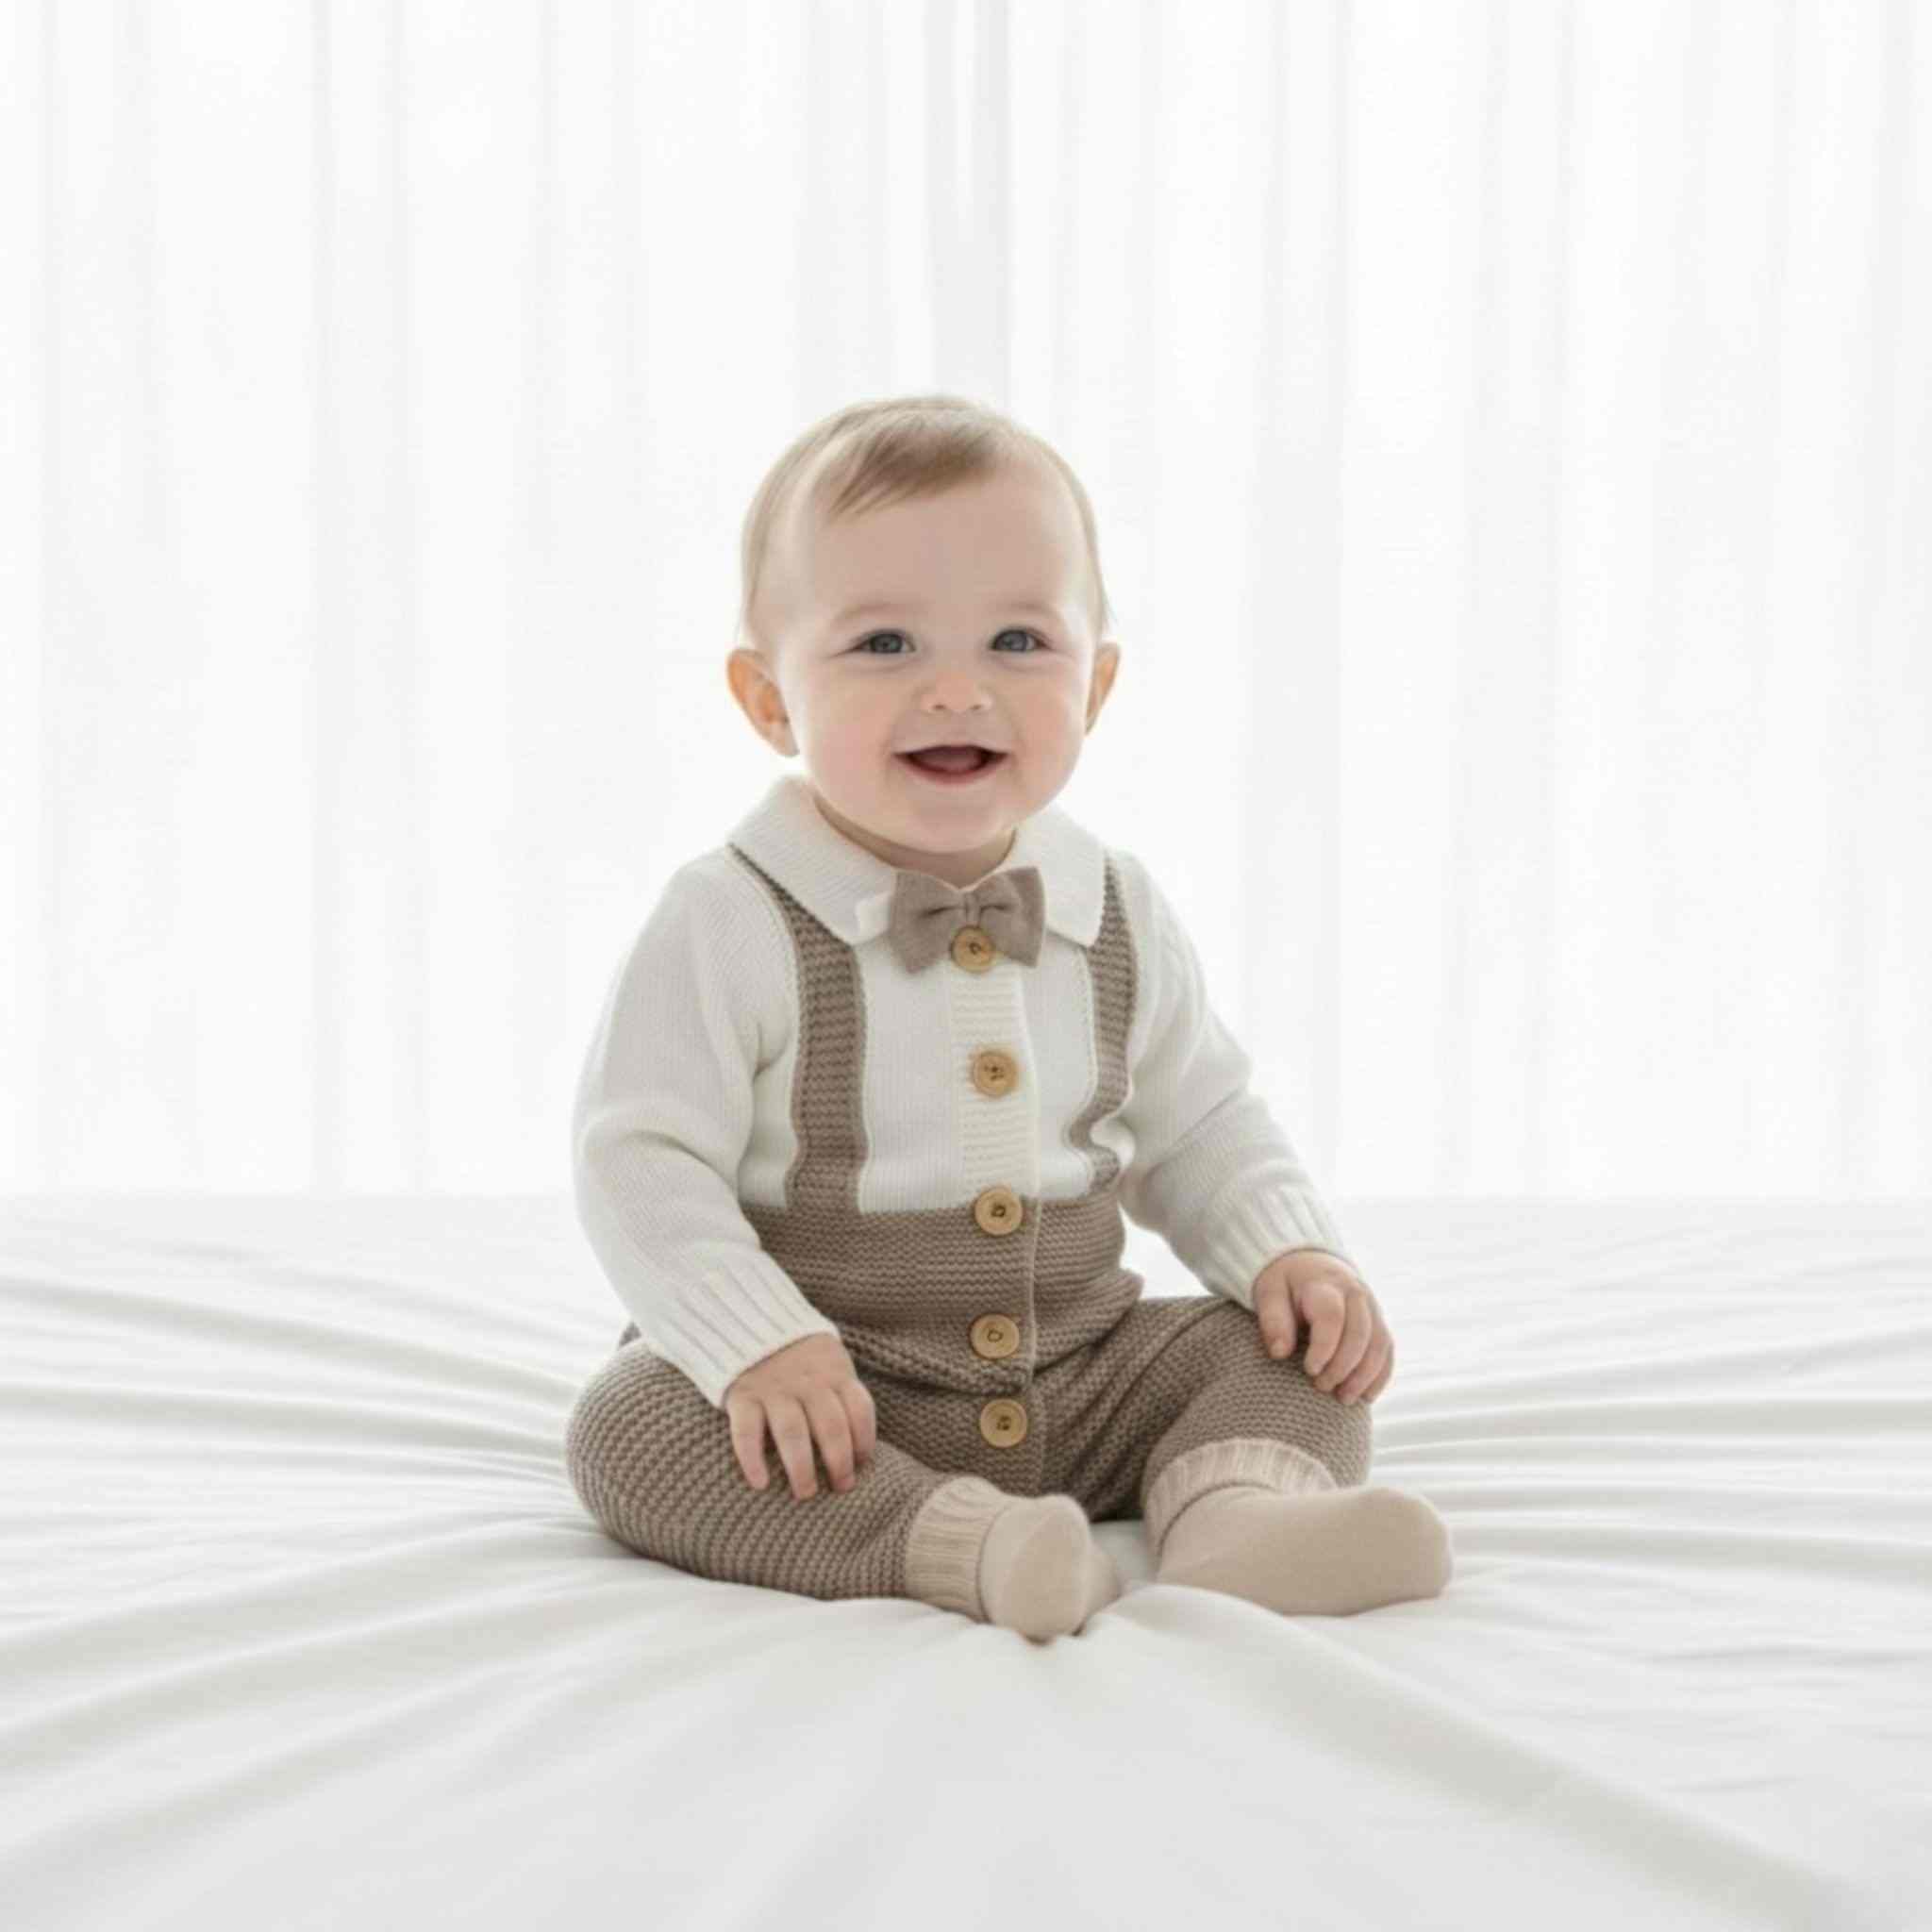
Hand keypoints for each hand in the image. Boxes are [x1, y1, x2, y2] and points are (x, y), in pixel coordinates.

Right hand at [723, 1331, 876, 1500]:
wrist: (752, 1320)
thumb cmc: (802, 1357)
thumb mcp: (831, 1362)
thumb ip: (843, 1396)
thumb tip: (860, 1451)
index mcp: (834, 1373)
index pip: (859, 1410)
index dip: (865, 1441)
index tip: (861, 1465)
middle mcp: (807, 1382)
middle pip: (831, 1426)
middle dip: (839, 1462)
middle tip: (840, 1488)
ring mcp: (773, 1389)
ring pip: (792, 1432)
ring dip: (802, 1467)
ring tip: (806, 1493)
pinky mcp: (742, 1396)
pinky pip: (746, 1431)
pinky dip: (752, 1459)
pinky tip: (760, 1484)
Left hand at [1250, 1249, 1392, 1406]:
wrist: (1309, 1264)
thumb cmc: (1285, 1284)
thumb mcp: (1269, 1294)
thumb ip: (1273, 1321)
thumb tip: (1279, 1353)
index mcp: (1325, 1284)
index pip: (1332, 1317)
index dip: (1324, 1347)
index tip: (1309, 1370)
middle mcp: (1355, 1294)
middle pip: (1360, 1333)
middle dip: (1343, 1366)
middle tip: (1321, 1387)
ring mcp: (1372, 1308)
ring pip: (1379, 1344)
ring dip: (1365, 1376)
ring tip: (1343, 1399)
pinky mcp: (1379, 1323)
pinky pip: (1388, 1351)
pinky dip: (1380, 1376)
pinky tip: (1365, 1397)